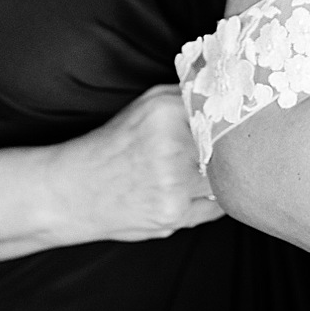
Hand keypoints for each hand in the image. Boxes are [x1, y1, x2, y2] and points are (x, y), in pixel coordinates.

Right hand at [49, 83, 224, 243]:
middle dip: (229, 149)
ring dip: (221, 176)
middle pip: (228, 146)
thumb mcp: (145, 106)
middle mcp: (172, 145)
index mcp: (165, 111)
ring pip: (224, 178)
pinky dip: (213, 199)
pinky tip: (195, 191)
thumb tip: (227, 95)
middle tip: (229, 149)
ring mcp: (174, 183)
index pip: (221, 112)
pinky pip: (216, 206)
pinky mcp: (174, 215)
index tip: (237, 125)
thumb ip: (186, 96)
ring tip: (202, 171)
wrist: (73, 192)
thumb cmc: (112, 146)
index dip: (230, 120)